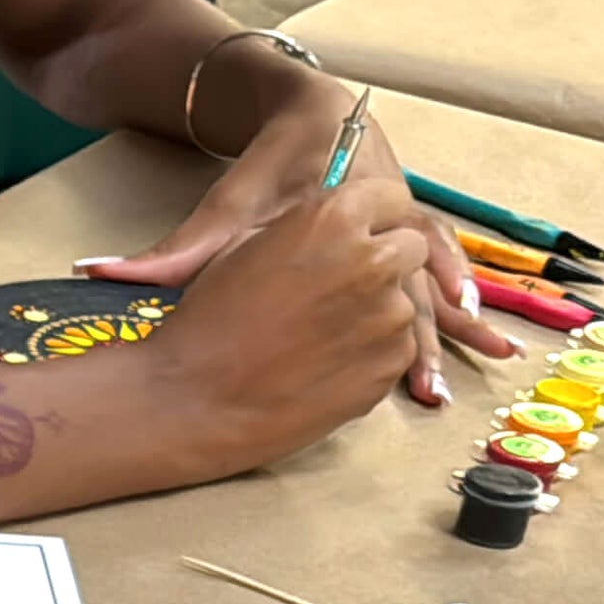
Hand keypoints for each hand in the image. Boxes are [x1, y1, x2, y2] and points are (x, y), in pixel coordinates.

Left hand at [84, 97, 519, 404]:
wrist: (309, 114)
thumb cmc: (266, 165)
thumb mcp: (224, 207)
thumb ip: (171, 250)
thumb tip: (96, 273)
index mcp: (350, 196)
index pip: (376, 245)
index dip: (385, 289)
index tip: (395, 328)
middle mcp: (391, 208)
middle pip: (417, 272)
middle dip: (431, 327)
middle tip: (429, 384)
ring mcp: (407, 222)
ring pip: (439, 273)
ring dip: (457, 318)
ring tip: (486, 358)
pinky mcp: (411, 234)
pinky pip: (440, 268)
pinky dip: (456, 298)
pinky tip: (475, 330)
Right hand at [138, 176, 437, 479]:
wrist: (195, 404)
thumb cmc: (206, 323)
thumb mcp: (233, 254)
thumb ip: (293, 235)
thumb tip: (312, 230)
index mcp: (333, 219)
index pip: (387, 199)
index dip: (370, 217)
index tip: (354, 234)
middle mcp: (373, 260)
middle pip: (408, 248)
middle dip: (383, 261)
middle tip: (336, 286)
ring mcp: (390, 316)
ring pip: (404, 301)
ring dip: (374, 310)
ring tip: (317, 334)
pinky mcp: (391, 364)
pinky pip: (395, 347)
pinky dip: (369, 352)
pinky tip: (322, 362)